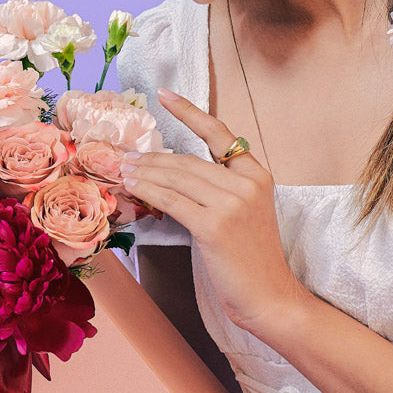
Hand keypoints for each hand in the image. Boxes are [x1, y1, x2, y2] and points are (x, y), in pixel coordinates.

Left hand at [120, 88, 309, 335]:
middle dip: (152, 158)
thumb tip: (171, 175)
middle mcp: (247, 184)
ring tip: (123, 171)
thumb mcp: (243, 215)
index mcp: (257, 176)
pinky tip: (133, 187)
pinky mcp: (214, 225)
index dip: (189, 112)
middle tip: (125, 157)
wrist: (270, 297)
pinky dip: (148, 191)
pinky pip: (172, 200)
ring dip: (144, 173)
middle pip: (188, 160)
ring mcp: (232, 204)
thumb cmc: (251, 261)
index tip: (164, 95)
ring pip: (177, 178)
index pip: (219, 134)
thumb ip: (218, 190)